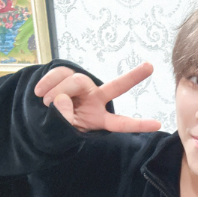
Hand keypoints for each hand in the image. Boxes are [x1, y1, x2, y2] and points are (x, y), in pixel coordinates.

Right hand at [33, 63, 160, 132]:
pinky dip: (47, 83)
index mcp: (99, 118)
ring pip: (75, 82)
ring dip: (56, 93)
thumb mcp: (62, 130)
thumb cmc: (57, 126)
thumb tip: (61, 100)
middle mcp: (96, 99)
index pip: (121, 123)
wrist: (40, 114)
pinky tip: (39, 93)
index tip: (158, 124)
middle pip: (116, 86)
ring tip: (46, 104)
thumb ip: (64, 120)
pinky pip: (60, 73)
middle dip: (133, 77)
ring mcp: (84, 86)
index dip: (138, 124)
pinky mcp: (69, 74)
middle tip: (150, 66)